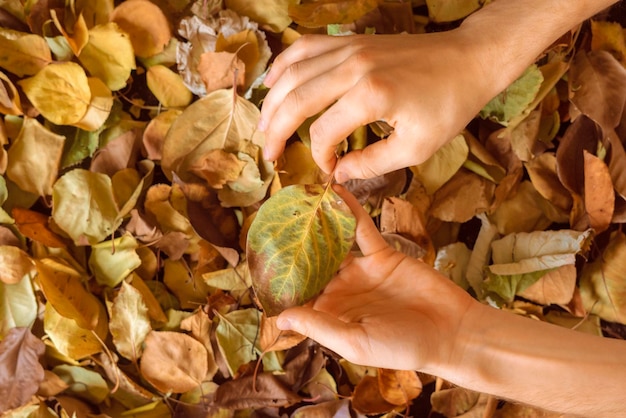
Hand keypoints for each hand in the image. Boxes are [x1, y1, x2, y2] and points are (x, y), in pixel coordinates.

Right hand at [259, 30, 503, 181]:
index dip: (319, 157)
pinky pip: (306, 47)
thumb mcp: (417, 148)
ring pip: (293, 72)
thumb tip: (339, 174)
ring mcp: (350, 48)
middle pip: (295, 100)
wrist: (469, 60)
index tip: (329, 170)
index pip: (322, 133)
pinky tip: (275, 82)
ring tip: (263, 124)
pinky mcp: (352, 40)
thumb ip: (372, 163)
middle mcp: (353, 67)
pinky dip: (285, 65)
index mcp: (370, 96)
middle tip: (269, 154)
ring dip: (272, 100)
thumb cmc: (448, 106)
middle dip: (276, 131)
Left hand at [276, 185, 476, 370]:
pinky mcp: (382, 255)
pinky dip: (349, 211)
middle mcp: (342, 290)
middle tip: (271, 222)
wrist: (452, 333)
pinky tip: (334, 193)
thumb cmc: (403, 348)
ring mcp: (362, 271)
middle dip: (293, 247)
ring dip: (318, 225)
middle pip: (311, 265)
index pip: (298, 295)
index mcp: (331, 314)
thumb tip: (280, 317)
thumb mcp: (356, 342)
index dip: (281, 281)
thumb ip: (320, 326)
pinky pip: (362, 230)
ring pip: (333, 243)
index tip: (260, 261)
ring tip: (298, 202)